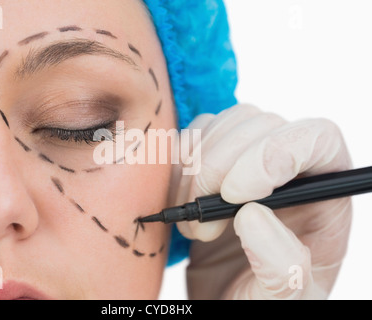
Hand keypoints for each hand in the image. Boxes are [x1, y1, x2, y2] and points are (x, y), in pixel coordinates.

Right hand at [172, 104, 351, 298]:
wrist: (223, 299)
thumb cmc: (259, 301)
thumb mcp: (282, 302)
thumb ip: (281, 270)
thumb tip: (253, 215)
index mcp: (323, 198)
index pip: (318, 140)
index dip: (275, 153)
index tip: (233, 195)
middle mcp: (290, 170)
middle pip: (263, 125)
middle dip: (219, 169)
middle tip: (202, 222)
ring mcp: (249, 160)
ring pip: (227, 122)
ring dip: (196, 170)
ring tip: (195, 223)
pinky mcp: (216, 160)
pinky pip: (197, 132)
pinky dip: (179, 163)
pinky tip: (182, 201)